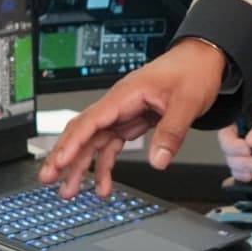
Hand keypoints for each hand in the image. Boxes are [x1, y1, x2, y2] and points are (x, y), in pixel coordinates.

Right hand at [38, 38, 225, 197]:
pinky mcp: (131, 122)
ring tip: (70, 191)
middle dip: (64, 156)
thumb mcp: (187, 102)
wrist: (202, 60)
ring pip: (93, 142)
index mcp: (126, 95)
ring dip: (80, 166)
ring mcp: (123, 114)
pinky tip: (103, 184)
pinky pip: (111, 145)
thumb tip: (158, 160)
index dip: (73, 142)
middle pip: (83, 131)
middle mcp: (119, 104)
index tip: (60, 162)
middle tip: (49, 179)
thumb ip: (172, 132)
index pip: (91, 120)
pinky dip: (104, 165)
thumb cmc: (192, 71)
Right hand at [220, 117, 251, 222]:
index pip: (233, 119)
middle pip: (227, 141)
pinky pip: (237, 173)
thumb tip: (249, 139)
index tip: (243, 144)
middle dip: (235, 153)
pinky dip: (241, 177)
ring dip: (238, 166)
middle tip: (250, 159)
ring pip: (230, 159)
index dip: (232, 133)